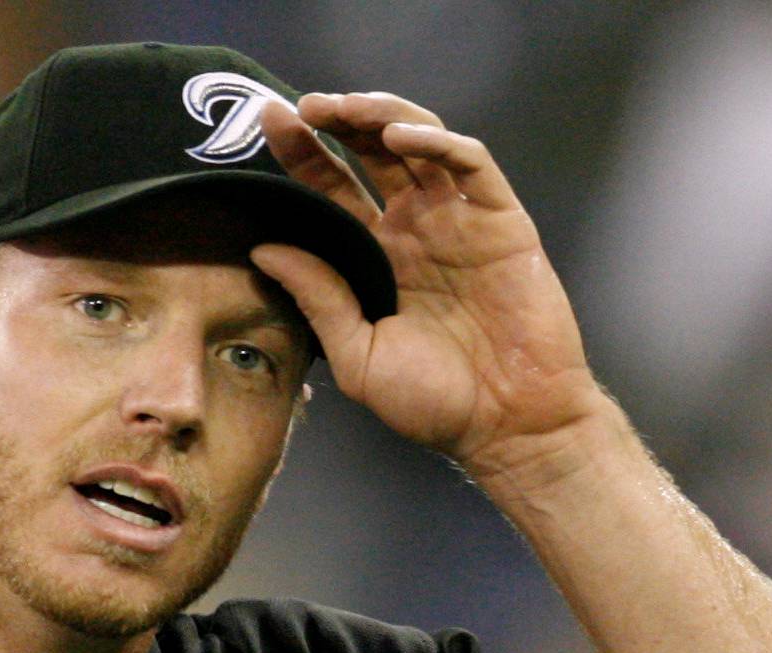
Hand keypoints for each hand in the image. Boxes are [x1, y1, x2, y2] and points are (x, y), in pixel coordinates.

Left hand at [254, 91, 602, 472]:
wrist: (507, 426)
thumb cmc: (436, 403)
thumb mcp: (357, 356)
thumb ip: (317, 299)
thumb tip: (265, 250)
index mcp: (378, 259)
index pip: (333, 192)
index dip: (303, 157)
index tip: (268, 127)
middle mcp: (416, 231)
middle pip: (371, 154)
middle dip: (335, 123)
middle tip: (298, 107)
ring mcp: (458, 221)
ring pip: (418, 142)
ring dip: (380, 115)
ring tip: (341, 108)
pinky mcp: (501, 221)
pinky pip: (470, 163)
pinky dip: (437, 141)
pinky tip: (400, 135)